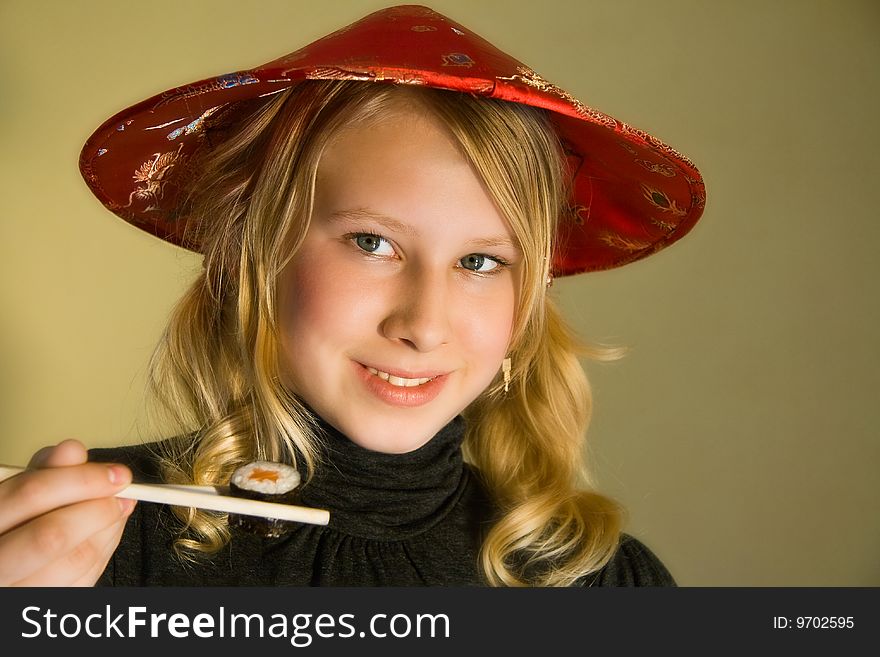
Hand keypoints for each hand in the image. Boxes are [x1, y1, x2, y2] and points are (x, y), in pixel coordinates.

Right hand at [0, 439, 134, 585]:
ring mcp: (16, 591)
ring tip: (118, 508)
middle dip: (97, 508)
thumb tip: (72, 450)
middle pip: (51, 536)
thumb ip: (43, 473)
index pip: (30, 495)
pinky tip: (105, 532)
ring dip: (108, 529)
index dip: (80, 479)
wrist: (5, 564)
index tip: (115, 472)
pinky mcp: (42, 604)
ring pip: (73, 562)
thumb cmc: (9, 524)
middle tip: (122, 493)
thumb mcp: (16, 494)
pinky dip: (104, 552)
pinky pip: (83, 582)